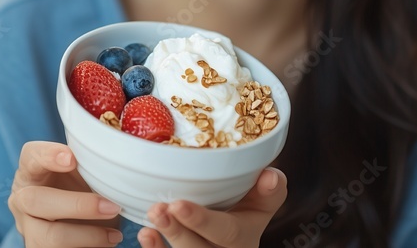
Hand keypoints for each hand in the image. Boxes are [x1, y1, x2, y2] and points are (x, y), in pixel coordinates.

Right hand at [8, 141, 123, 246]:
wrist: (77, 220)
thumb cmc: (80, 187)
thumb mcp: (82, 172)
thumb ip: (89, 163)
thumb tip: (116, 161)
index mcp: (31, 171)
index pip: (31, 156)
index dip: (48, 156)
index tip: (72, 159)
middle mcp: (22, 200)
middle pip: (35, 200)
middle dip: (77, 205)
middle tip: (112, 207)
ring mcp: (29, 228)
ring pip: (47, 237)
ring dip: (86, 236)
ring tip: (115, 235)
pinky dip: (87, 247)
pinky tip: (107, 243)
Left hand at [136, 168, 287, 247]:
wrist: (238, 234)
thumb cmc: (248, 210)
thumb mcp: (264, 202)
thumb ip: (270, 190)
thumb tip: (270, 176)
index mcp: (245, 238)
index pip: (226, 233)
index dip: (202, 221)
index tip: (178, 204)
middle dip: (178, 232)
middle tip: (159, 210)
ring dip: (164, 239)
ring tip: (152, 216)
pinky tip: (146, 234)